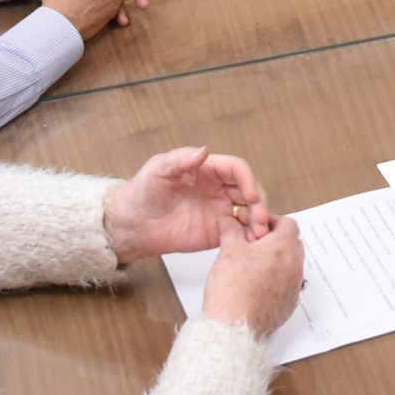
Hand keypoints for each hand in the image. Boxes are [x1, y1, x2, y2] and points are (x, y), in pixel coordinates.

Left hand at [104, 144, 270, 260]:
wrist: (133, 223)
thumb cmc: (143, 191)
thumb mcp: (158, 170)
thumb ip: (181, 160)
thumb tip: (204, 150)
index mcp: (208, 169)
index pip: (237, 169)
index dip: (248, 180)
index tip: (251, 195)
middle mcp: (218, 188)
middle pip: (250, 190)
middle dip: (260, 203)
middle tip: (261, 219)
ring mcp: (219, 210)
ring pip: (249, 212)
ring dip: (259, 221)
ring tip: (260, 234)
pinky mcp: (217, 231)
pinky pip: (240, 232)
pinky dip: (250, 237)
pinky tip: (252, 243)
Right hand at [201, 213, 302, 338]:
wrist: (234, 326)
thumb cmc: (233, 291)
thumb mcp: (228, 251)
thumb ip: (231, 230)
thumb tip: (228, 222)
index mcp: (283, 248)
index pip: (288, 223)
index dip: (271, 221)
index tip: (258, 226)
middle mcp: (294, 267)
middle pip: (292, 243)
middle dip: (275, 240)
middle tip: (255, 243)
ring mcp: (294, 287)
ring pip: (290, 265)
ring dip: (277, 260)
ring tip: (254, 264)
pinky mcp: (289, 304)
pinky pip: (288, 285)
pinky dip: (277, 280)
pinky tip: (258, 284)